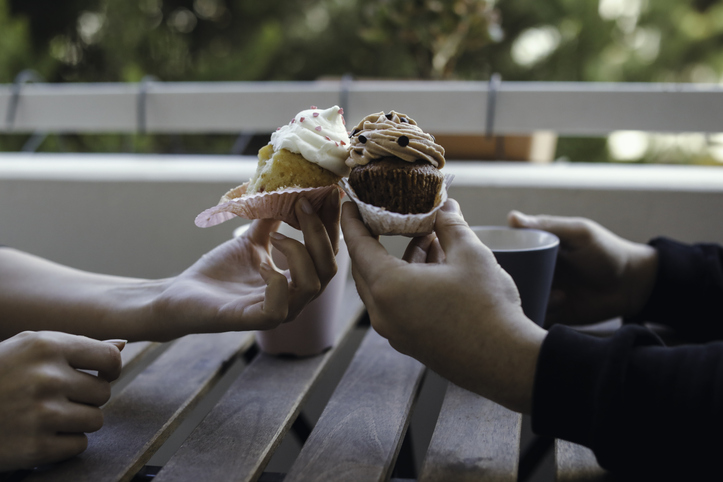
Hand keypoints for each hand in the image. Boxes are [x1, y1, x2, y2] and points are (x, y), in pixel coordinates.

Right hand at [0, 331, 122, 471]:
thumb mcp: (28, 347)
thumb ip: (76, 346)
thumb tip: (122, 345)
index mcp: (46, 346)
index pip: (109, 358)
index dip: (111, 368)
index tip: (102, 374)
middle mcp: (46, 378)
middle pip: (103, 392)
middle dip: (87, 397)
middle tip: (59, 398)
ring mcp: (41, 415)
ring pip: (95, 420)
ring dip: (78, 421)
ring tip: (48, 415)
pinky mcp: (36, 448)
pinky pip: (78, 445)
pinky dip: (64, 444)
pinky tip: (41, 434)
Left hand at [151, 193, 340, 339]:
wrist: (183, 295)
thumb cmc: (219, 272)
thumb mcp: (251, 240)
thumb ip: (272, 220)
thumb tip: (286, 189)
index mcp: (297, 280)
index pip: (328, 253)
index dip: (331, 224)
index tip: (330, 193)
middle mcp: (295, 298)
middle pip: (329, 269)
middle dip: (320, 233)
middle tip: (302, 205)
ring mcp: (278, 312)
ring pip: (312, 285)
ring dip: (298, 252)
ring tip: (277, 237)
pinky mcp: (254, 320)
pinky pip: (280, 307)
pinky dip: (276, 282)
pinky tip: (262, 266)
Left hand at [342, 199, 545, 413]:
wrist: (505, 361)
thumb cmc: (486, 307)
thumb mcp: (470, 254)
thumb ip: (451, 226)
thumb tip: (445, 207)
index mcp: (388, 287)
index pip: (358, 246)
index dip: (353, 221)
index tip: (350, 203)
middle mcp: (383, 313)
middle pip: (367, 268)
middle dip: (378, 240)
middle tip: (388, 216)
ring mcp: (396, 331)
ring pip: (386, 286)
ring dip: (401, 260)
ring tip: (426, 236)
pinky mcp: (411, 342)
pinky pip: (398, 304)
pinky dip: (408, 281)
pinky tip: (435, 265)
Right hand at [508, 211, 657, 325]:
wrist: (633, 285)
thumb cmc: (607, 251)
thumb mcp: (579, 233)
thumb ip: (548, 225)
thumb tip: (511, 217)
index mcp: (535, 249)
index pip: (505, 253)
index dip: (495, 257)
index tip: (492, 261)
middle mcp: (534, 271)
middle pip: (506, 279)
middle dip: (505, 282)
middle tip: (517, 281)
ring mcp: (542, 293)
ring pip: (516, 300)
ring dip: (525, 299)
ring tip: (554, 292)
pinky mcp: (551, 314)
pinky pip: (533, 317)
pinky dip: (536, 314)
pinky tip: (561, 303)